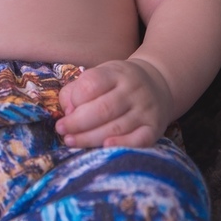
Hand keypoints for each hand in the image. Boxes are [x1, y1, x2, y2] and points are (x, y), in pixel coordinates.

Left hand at [55, 58, 172, 148]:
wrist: (158, 84)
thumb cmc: (117, 84)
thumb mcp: (98, 75)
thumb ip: (76, 90)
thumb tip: (67, 112)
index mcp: (116, 73)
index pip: (92, 83)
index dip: (75, 99)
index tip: (66, 112)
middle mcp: (132, 90)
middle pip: (102, 109)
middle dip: (77, 123)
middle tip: (62, 130)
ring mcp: (145, 109)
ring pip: (116, 127)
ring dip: (90, 137)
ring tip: (71, 141)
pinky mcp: (154, 127)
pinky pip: (140, 139)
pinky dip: (123, 144)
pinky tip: (105, 146)